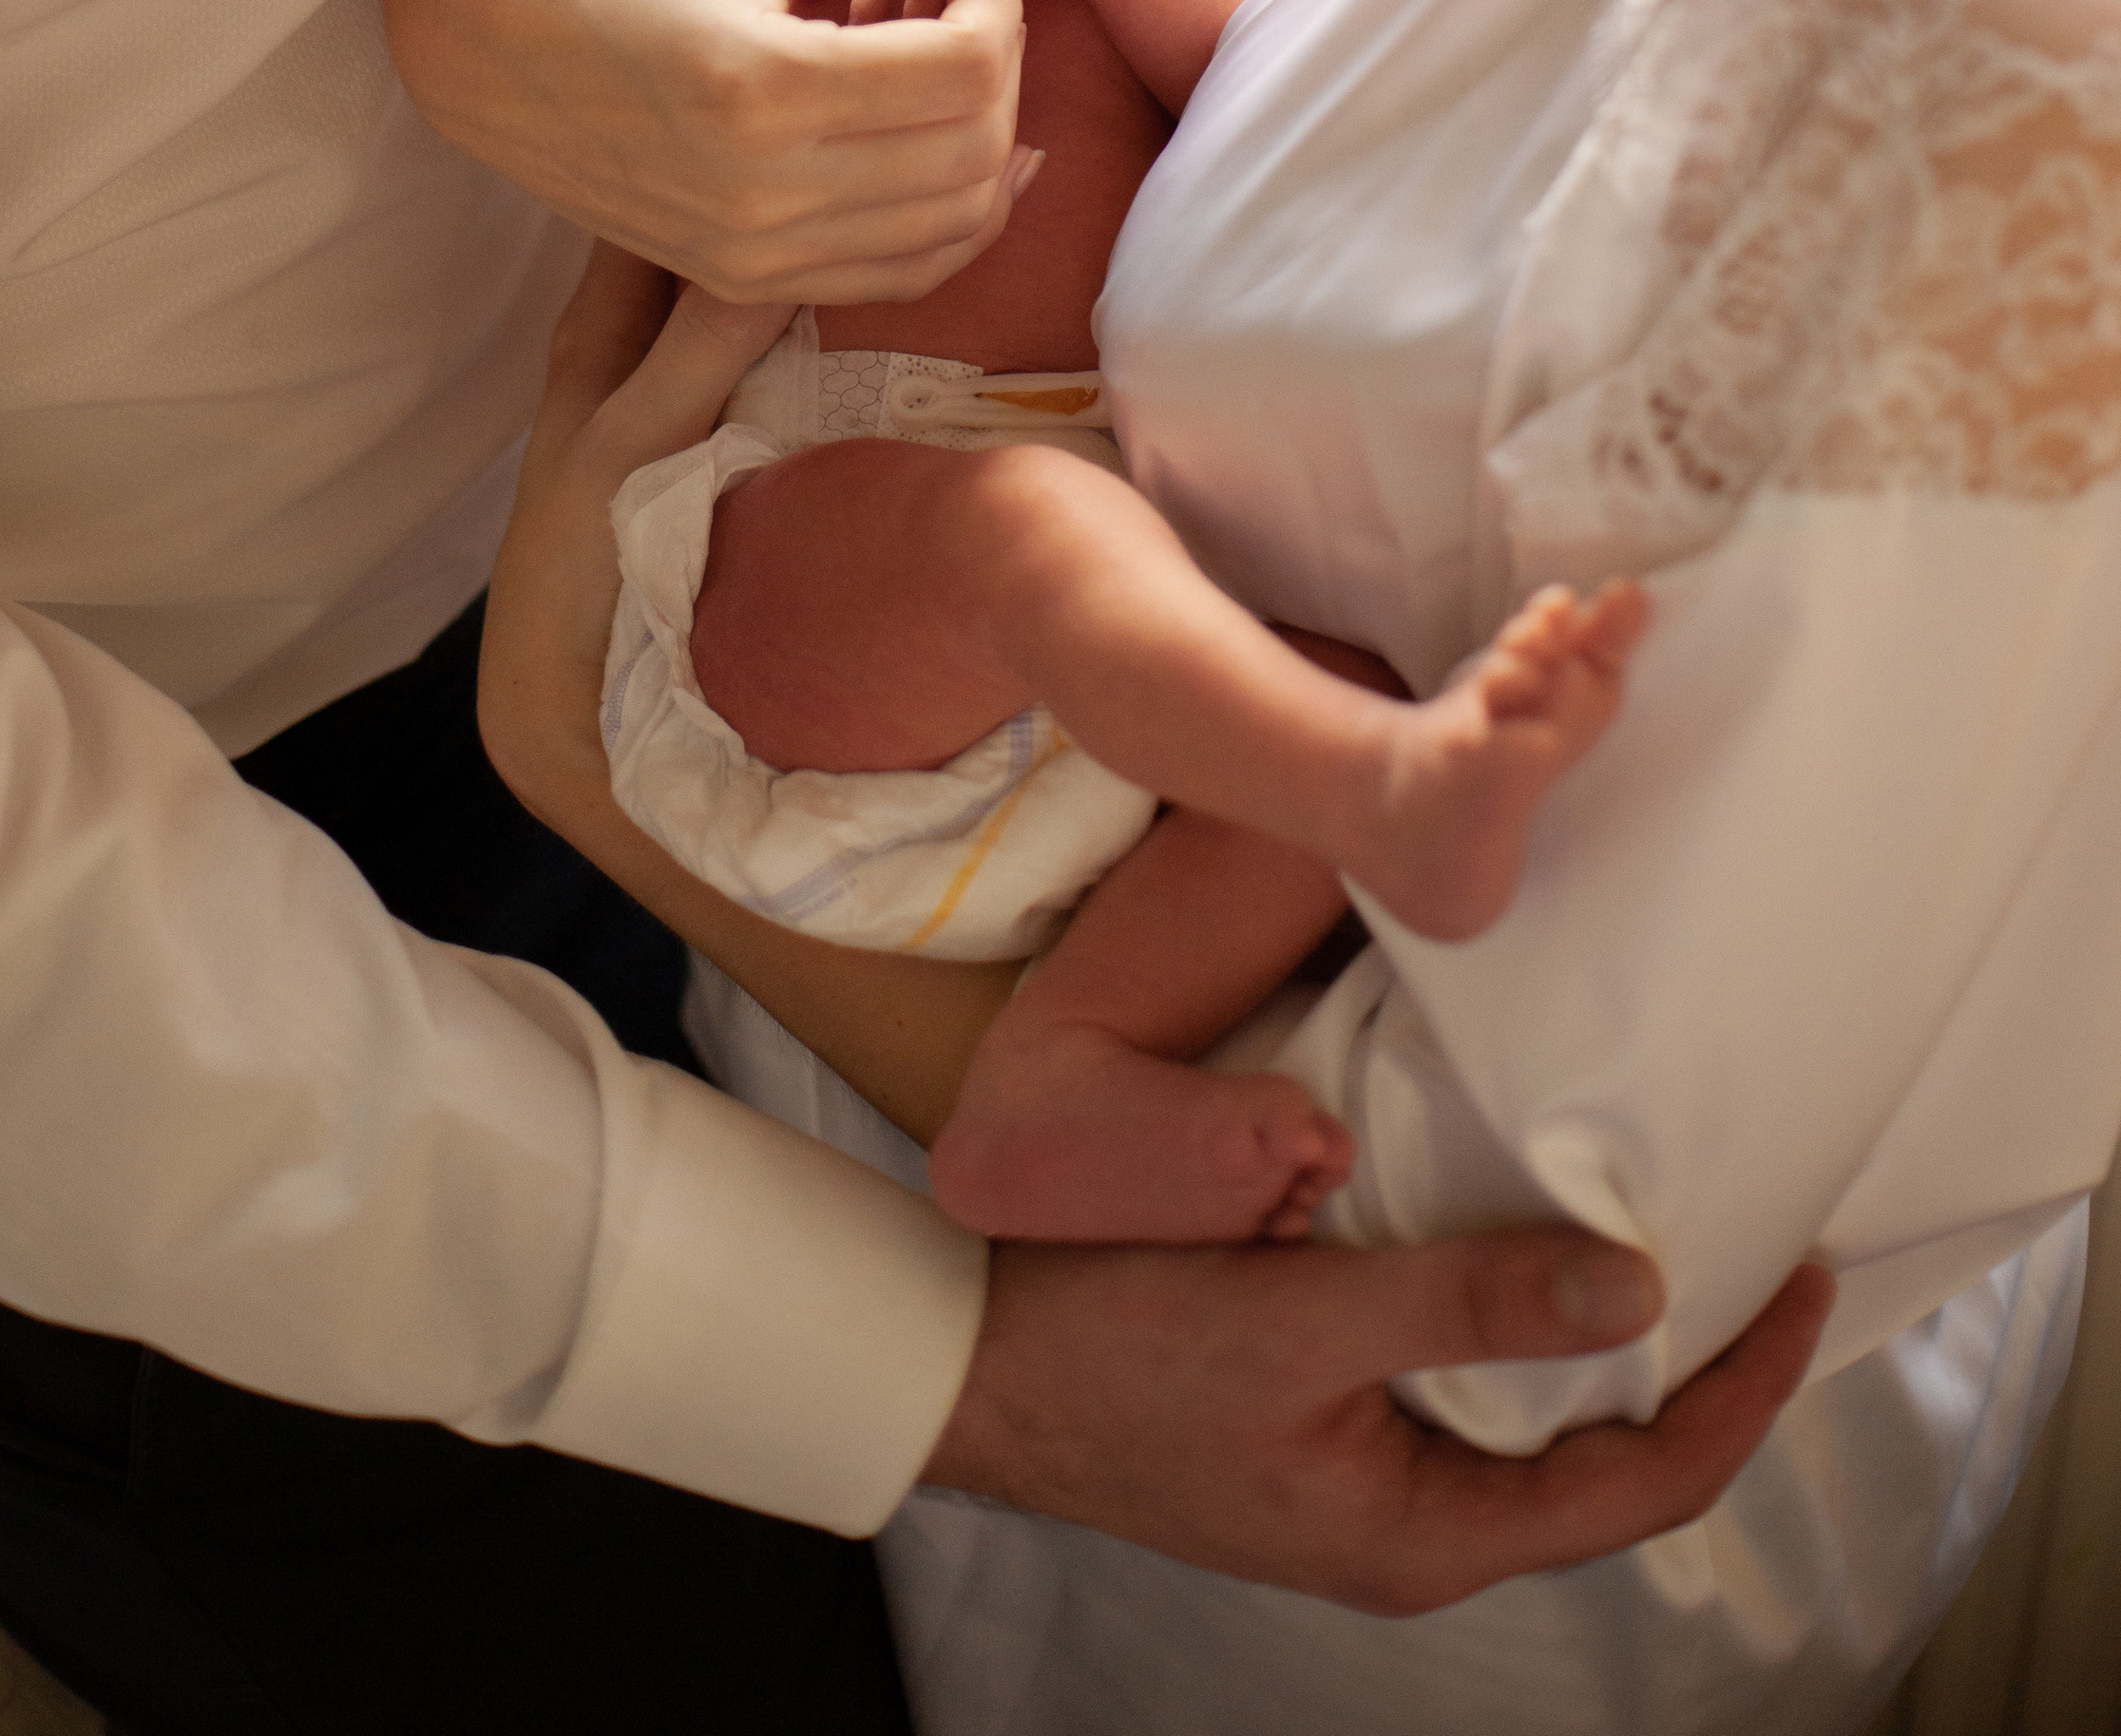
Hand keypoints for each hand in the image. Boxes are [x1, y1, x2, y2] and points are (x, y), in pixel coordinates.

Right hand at [386, 0, 1039, 298]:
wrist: (477, 44)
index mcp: (761, 88)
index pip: (962, 70)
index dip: (1001, 6)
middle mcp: (761, 193)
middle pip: (970, 151)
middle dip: (1005, 69)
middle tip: (975, 5)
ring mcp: (750, 252)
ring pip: (951, 228)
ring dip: (988, 145)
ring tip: (963, 69)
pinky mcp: (740, 278)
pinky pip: (896, 277)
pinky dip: (950, 222)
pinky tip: (958, 157)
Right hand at [924, 1234, 1832, 1606]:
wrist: (964, 1362)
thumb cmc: (1114, 1348)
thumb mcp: (1301, 1316)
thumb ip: (1469, 1301)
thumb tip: (1639, 1284)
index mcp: (1424, 1534)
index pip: (1643, 1483)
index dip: (1743, 1391)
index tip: (1807, 1284)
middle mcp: (1411, 1526)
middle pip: (1605, 1465)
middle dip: (1700, 1368)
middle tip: (1766, 1249)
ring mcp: (1363, 1480)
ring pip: (1532, 1424)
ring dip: (1607, 1338)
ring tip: (1677, 1235)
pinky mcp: (1319, 1423)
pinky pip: (1457, 1385)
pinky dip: (1518, 1318)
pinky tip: (1526, 1241)